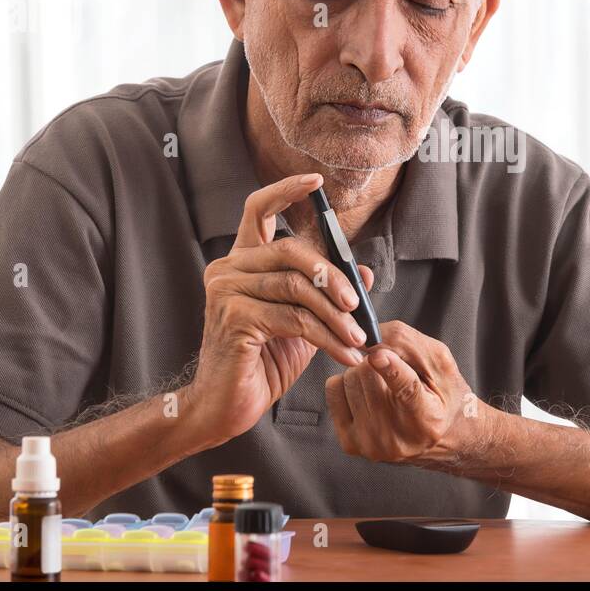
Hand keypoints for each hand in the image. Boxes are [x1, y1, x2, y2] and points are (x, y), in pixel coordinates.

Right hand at [185, 173, 374, 447]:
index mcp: (242, 262)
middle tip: (359, 306)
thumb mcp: (303, 324)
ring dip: (336, 316)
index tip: (316, 182)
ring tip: (359, 339)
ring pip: (297, 287)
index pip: (257, 209)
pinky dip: (327, 337)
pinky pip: (293, 318)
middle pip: (291, 251)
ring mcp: (226, 291)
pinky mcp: (233, 317)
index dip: (286, 190)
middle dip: (334, 277)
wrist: (225, 408)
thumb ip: (327, 295)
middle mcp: (228, 268)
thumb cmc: (262, 363)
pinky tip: (346, 354)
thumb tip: (364, 271)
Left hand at [324, 320, 492, 466]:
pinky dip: (346, 384)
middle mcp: (398, 437)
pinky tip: (365, 395)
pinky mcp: (350, 443)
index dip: (391, 370)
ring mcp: (371, 443)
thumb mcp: (441, 365)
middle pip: (368, 373)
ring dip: (362, 373)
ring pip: (349, 378)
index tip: (379, 355)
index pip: (407, 391)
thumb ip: (411, 346)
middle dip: (376, 360)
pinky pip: (333, 390)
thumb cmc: (442, 397)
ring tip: (382, 387)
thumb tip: (372, 337)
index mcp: (428, 418)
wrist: (438, 438)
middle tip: (392, 371)